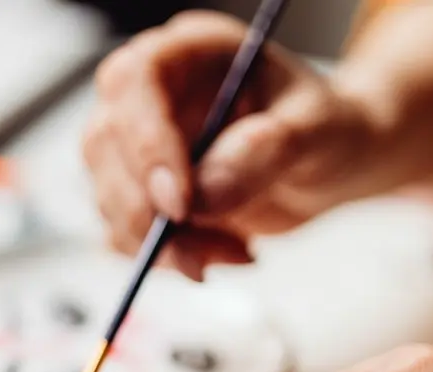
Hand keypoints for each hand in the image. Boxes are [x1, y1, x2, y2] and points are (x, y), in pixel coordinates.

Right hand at [82, 11, 389, 279]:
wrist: (328, 163)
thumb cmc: (326, 128)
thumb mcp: (319, 129)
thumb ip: (268, 150)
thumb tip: (207, 192)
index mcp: (188, 52)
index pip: (135, 81)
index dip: (146, 143)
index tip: (181, 204)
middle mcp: (149, 94)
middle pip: (105, 145)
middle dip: (147, 211)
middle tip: (199, 252)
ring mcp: (135, 146)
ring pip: (110, 199)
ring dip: (164, 244)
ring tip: (235, 250)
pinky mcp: (138, 193)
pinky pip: (124, 235)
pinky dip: (170, 259)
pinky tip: (224, 252)